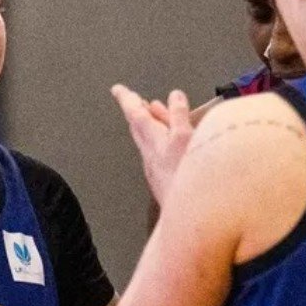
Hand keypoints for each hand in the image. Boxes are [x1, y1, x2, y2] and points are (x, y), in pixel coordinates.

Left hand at [111, 84, 192, 205]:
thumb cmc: (187, 177)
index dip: (127, 99)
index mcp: (153, 139)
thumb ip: (178, 116)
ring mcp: (154, 168)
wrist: (187, 216)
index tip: (118, 89)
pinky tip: (166, 145)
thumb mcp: (186, 137)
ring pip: (147, 141)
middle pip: (138, 127)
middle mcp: (149, 153)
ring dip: (149, 126)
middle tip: (135, 100)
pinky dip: (159, 142)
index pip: (135, 113)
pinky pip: (156, 154)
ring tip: (153, 115)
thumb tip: (173, 97)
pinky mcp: (162, 180)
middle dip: (137, 111)